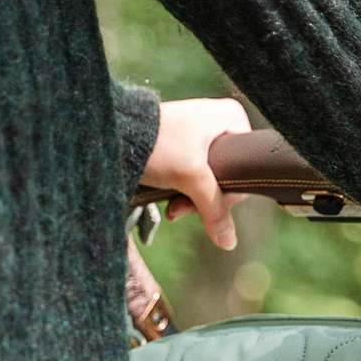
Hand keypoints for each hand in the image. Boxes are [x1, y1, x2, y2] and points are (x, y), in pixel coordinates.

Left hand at [140, 98, 251, 249]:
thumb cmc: (155, 142)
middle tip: (185, 208)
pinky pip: (194, 179)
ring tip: (173, 208)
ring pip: (210, 182)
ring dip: (192, 201)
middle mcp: (219, 123)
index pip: (248, 167)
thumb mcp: (192, 179)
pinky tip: (170, 202)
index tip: (210, 203)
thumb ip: (215, 211)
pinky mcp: (183, 148)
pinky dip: (183, 193)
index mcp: (231, 118)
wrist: (112, 133)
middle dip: (206, 200)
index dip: (231, 193)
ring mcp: (201, 136)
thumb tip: (229, 242)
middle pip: (228, 178)